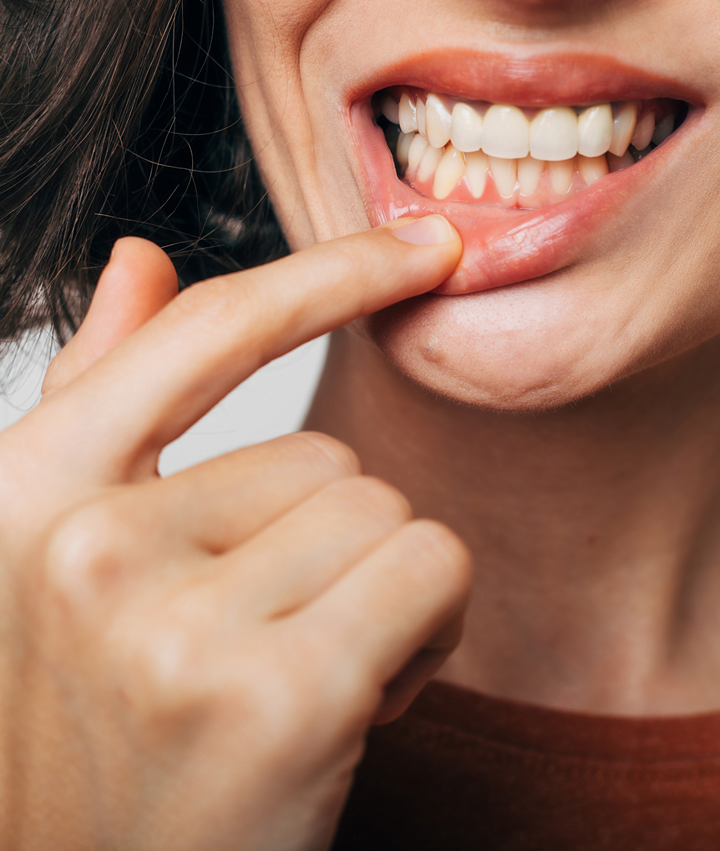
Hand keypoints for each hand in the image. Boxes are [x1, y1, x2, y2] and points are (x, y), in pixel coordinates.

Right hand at [0, 220, 469, 850]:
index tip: (423, 244)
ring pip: (386, 511)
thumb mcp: (73, 556)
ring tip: (300, 675)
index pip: (204, 333)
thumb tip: (138, 258)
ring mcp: (176, 626)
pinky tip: (356, 707)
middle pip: (327, 450)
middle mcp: (87, 550)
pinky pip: (432, 569)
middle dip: (331, 543)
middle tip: (269, 642)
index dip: (330, 273)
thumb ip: (102, 397)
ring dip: (378, 589)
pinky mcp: (282, 696)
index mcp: (30, 497)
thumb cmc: (116, 722)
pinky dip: (427, 630)